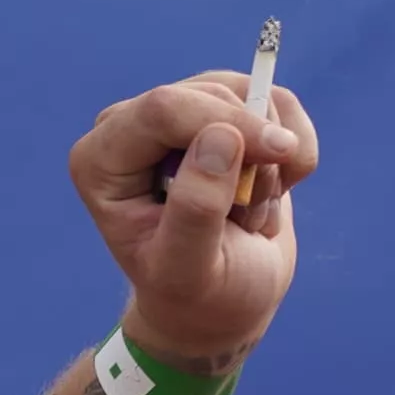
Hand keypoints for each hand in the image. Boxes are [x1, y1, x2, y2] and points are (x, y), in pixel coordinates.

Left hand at [68, 69, 317, 368]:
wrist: (227, 301)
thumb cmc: (197, 295)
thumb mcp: (189, 270)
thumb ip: (196, 210)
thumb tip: (221, 137)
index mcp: (101, 161)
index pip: (163, 110)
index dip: (226, 122)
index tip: (277, 153)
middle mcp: (132, 126)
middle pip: (210, 95)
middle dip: (251, 152)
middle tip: (247, 214)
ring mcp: (181, 114)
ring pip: (249, 93)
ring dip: (271, 158)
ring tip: (250, 210)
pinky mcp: (224, 112)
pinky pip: (277, 101)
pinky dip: (293, 148)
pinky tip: (272, 191)